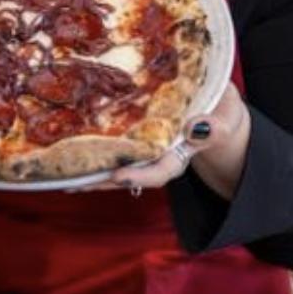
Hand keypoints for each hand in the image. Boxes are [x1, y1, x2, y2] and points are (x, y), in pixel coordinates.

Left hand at [78, 83, 250, 199]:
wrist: (220, 110)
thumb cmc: (223, 112)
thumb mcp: (226, 116)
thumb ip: (215, 125)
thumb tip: (196, 126)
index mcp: (184, 150)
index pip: (162, 170)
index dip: (141, 175)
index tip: (118, 176)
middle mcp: (162, 155)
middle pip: (132, 174)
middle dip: (106, 181)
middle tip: (78, 183)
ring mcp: (149, 150)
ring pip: (120, 165)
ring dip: (95, 173)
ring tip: (66, 178)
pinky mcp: (138, 140)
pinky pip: (117, 150)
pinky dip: (96, 155)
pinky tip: (73, 158)